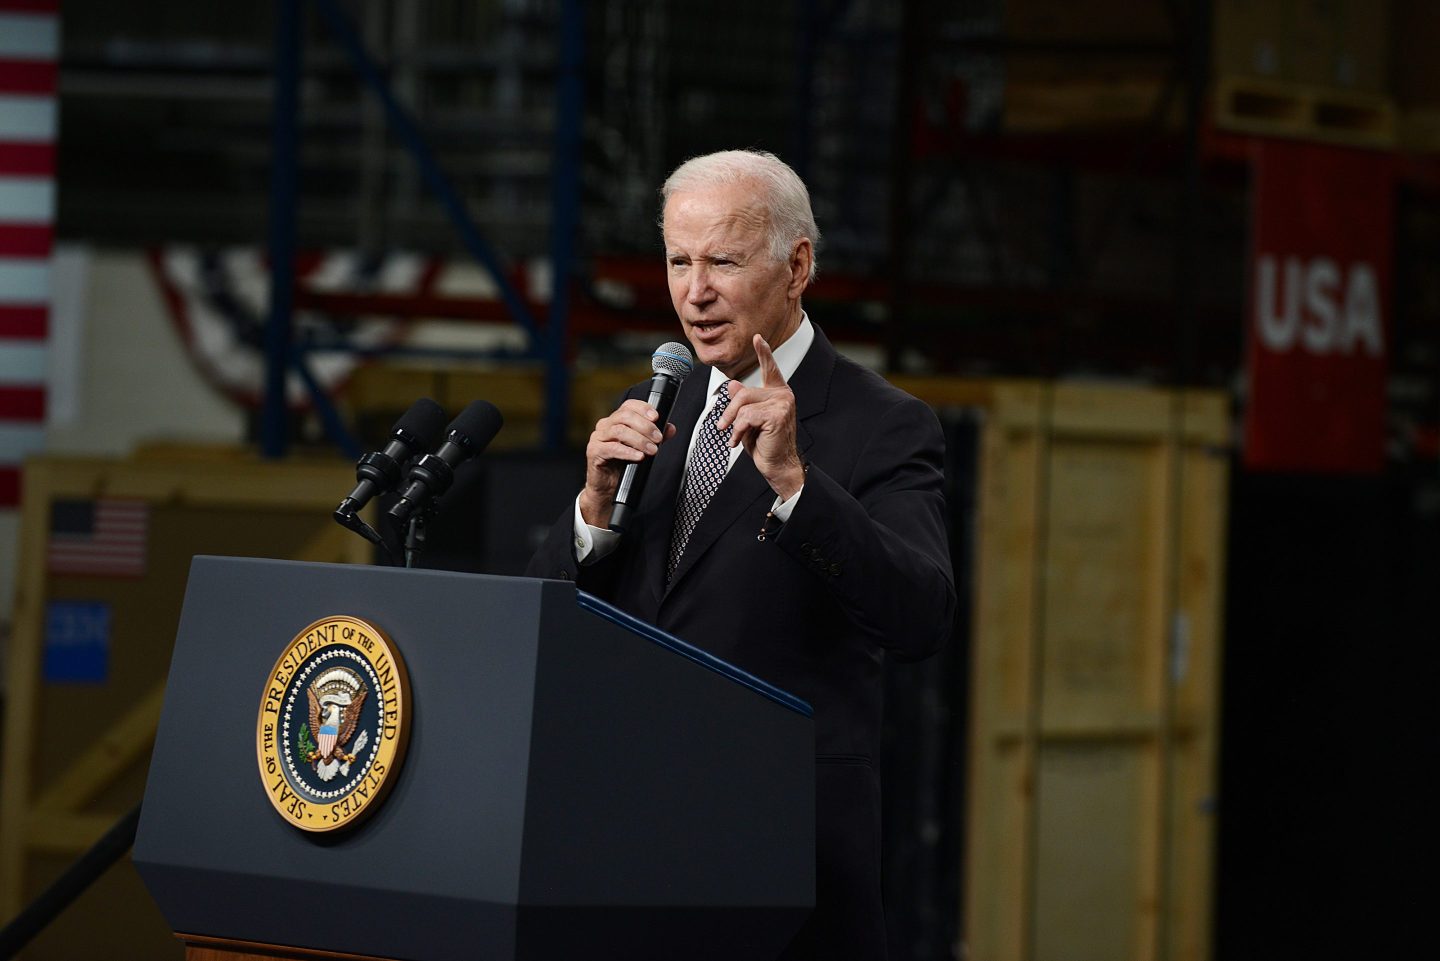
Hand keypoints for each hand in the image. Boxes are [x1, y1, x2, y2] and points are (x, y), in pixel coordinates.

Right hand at [579, 399, 676, 527]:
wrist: (607, 486)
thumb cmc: (621, 464)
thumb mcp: (641, 448)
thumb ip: (654, 436)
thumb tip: (670, 428)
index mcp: (616, 420)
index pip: (628, 406)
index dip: (643, 408)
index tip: (656, 417)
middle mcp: (605, 426)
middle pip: (625, 416)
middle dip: (645, 426)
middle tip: (658, 438)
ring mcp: (597, 438)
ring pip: (619, 431)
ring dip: (639, 440)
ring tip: (652, 450)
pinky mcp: (594, 452)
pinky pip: (612, 448)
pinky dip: (628, 452)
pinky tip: (639, 456)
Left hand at [717, 334, 805, 499]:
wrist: (777, 465)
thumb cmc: (765, 445)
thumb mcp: (748, 420)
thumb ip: (743, 402)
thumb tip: (733, 385)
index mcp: (777, 393)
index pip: (769, 368)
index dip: (763, 352)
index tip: (757, 337)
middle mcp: (783, 394)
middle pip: (743, 393)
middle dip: (729, 412)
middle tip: (722, 428)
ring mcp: (783, 403)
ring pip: (743, 405)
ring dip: (733, 424)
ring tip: (734, 436)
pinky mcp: (778, 415)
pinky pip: (746, 417)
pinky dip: (738, 430)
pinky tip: (739, 441)